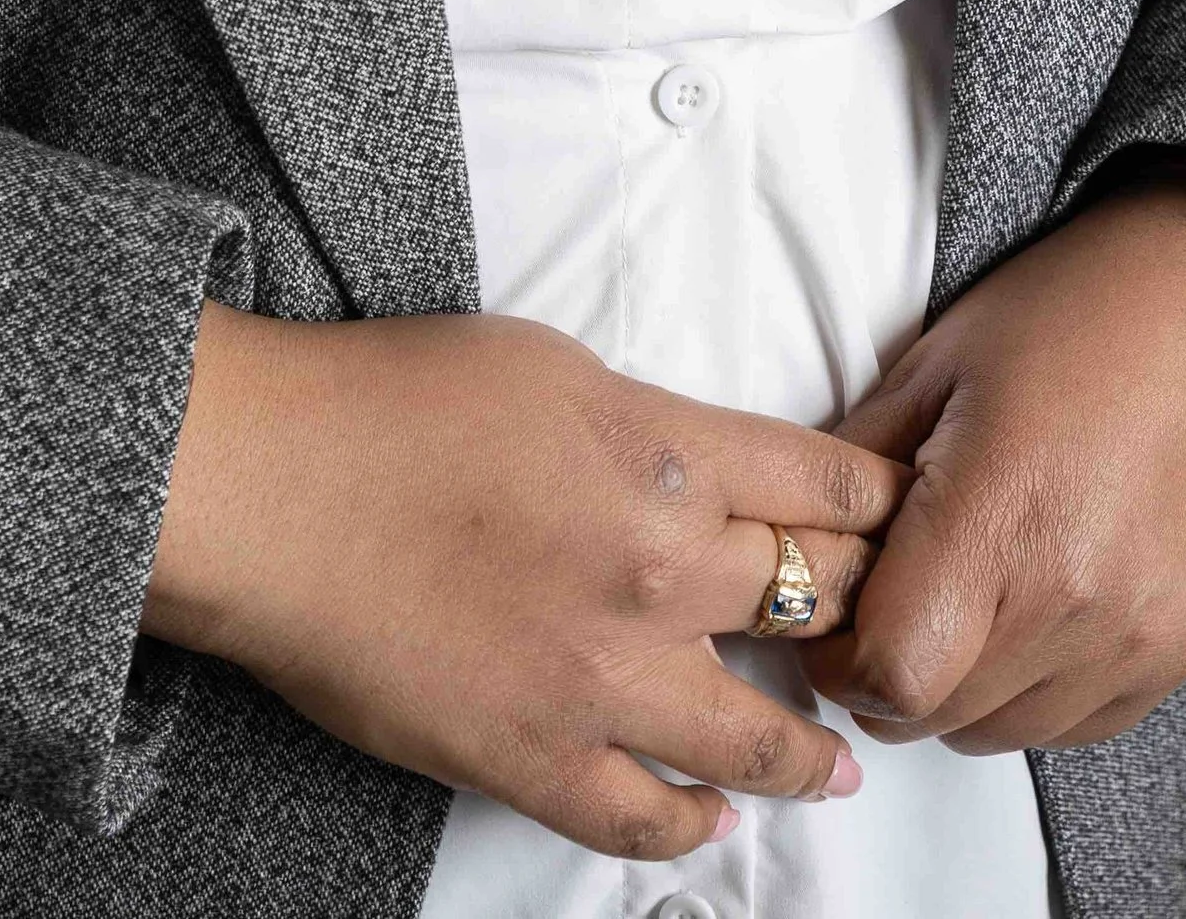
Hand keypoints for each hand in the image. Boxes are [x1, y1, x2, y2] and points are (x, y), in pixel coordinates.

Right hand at [143, 301, 907, 862]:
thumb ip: (651, 423)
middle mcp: (660, 571)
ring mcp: (604, 680)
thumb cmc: (389, 400)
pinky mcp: (538, 761)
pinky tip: (715, 816)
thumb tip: (700, 465)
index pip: (827, 484)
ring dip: (813, 750)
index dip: (883, 503)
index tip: (912, 518)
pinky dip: (695, 823)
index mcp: (666, 453)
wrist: (273, 486)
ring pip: (759, 738)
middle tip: (892, 630)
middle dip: (862, 612)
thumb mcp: (551, 362)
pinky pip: (649, 819)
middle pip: (816, 600)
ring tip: (843, 760)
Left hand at [802, 167, 1185, 754]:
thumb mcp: (934, 364)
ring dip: (959, 692)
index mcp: (1001, 518)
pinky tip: (1026, 612)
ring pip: (1004, 734)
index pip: (892, 674)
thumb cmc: (1068, 316)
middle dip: (888, 676)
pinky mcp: (1180, 654)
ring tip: (958, 601)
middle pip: (938, 717)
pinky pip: (1075, 726)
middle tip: (885, 602)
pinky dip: (1031, 693)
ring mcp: (1137, 637)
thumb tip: (789, 543)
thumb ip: (852, 471)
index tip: (830, 615)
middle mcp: (1076, 599)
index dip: (840, 659)